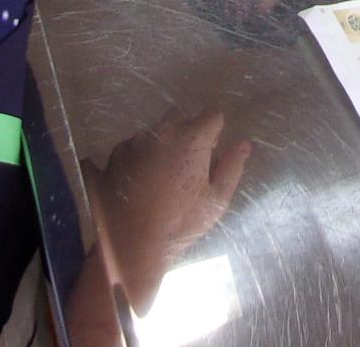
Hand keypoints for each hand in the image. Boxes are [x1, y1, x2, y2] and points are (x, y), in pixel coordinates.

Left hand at [83, 110, 250, 312]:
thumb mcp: (216, 201)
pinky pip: (134, 145)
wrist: (130, 243)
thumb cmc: (179, 223)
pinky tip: (140, 181)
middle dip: (188, 133)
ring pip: (156, 131)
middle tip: (187, 165)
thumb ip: (232, 167)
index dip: (214, 133)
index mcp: (191, 138)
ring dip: (163, 144)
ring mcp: (136, 141)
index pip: (212, 115)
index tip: (210, 153)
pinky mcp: (115, 154)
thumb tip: (243, 144)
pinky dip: (141, 155)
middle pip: (181, 117)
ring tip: (161, 176)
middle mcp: (162, 131)